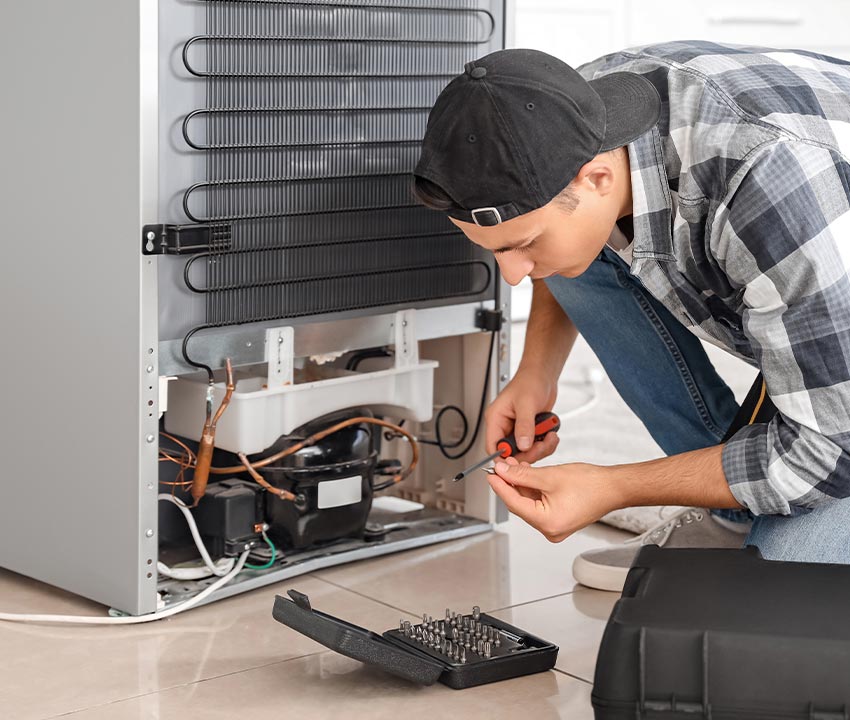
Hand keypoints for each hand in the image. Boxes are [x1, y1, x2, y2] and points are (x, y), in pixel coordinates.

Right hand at [485, 368, 558, 462]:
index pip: (493, 447)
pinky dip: (546, 443)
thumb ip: (524, 426)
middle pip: (512, 453)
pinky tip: (551, 433)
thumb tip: (523, 446)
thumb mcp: (526, 403)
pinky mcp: (530, 431)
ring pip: (526, 452)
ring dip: (541, 447)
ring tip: (549, 435)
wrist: (544, 375)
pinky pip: (536, 446)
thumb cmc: (530, 381)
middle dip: (529, 452)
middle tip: (541, 444)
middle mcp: (505, 427)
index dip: (505, 457)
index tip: (521, 458)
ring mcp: (518, 430)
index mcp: (496, 419)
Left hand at [487, 458, 621, 541]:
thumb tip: (503, 471)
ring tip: (515, 465)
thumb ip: (522, 475)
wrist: (614, 488)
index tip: (490, 473)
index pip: (513, 503)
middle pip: (520, 503)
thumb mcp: (550, 476)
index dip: (499, 486)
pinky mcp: (559, 519)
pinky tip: (527, 474)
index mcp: (547, 523)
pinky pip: (539, 503)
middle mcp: (550, 529)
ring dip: (521, 484)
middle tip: (502, 465)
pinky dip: (532, 489)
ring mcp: (554, 526)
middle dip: (511, 482)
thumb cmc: (591, 485)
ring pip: (529, 502)